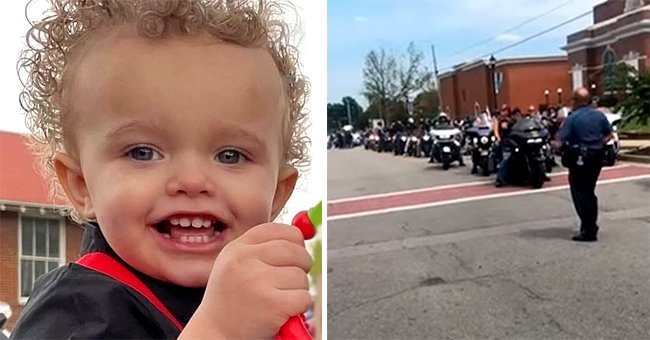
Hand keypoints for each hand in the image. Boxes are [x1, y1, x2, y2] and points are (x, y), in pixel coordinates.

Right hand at [181, 223, 311, 338]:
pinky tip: (282, 310)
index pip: (278, 230)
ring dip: (298, 289)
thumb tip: (303, 236)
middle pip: (294, 250)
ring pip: (301, 276)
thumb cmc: (230, 302)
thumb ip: (264, 249)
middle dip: (302, 265)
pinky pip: (303, 297)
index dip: (294, 240)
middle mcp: (245, 260)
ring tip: (278, 298)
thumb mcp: (236, 266)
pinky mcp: (272, 303)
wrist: (215, 334)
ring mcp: (258, 281)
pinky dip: (299, 306)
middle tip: (292, 279)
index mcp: (237, 248)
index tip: (295, 252)